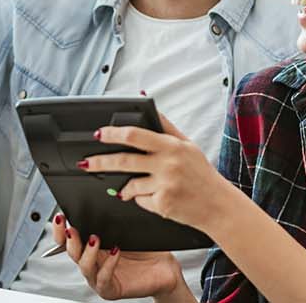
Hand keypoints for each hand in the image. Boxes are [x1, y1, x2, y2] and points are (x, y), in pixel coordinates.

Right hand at [52, 213, 183, 300]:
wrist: (164, 269)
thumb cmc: (146, 250)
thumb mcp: (128, 230)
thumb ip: (114, 220)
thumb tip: (107, 199)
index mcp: (91, 247)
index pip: (68, 239)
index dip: (60, 229)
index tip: (61, 217)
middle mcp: (92, 262)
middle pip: (71, 252)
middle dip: (68, 239)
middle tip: (71, 228)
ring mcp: (99, 277)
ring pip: (84, 266)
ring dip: (87, 252)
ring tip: (94, 238)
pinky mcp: (110, 289)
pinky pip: (104, 278)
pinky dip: (108, 265)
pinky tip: (115, 252)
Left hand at [82, 116, 238, 231]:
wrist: (219, 206)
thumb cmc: (202, 174)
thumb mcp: (187, 145)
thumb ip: (165, 125)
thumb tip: (144, 99)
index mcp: (172, 146)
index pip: (135, 135)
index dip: (113, 134)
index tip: (99, 134)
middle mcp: (168, 165)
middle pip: (123, 161)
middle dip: (100, 162)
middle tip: (86, 163)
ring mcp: (165, 186)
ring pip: (130, 185)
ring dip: (125, 187)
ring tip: (130, 187)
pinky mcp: (163, 205)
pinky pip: (140, 200)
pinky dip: (141, 199)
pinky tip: (155, 197)